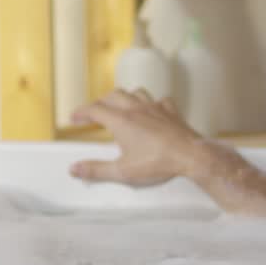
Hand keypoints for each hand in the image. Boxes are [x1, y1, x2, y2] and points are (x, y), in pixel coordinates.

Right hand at [69, 89, 206, 187]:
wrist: (191, 156)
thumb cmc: (158, 163)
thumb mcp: (123, 172)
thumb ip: (97, 170)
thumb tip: (75, 169)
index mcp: (121, 121)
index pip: (94, 110)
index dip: (81, 112)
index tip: (74, 118)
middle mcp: (137, 109)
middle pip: (113, 96)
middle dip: (100, 102)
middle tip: (94, 113)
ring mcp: (155, 108)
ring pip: (136, 93)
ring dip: (125, 97)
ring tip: (120, 106)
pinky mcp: (171, 112)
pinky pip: (160, 100)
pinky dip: (152, 103)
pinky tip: (152, 110)